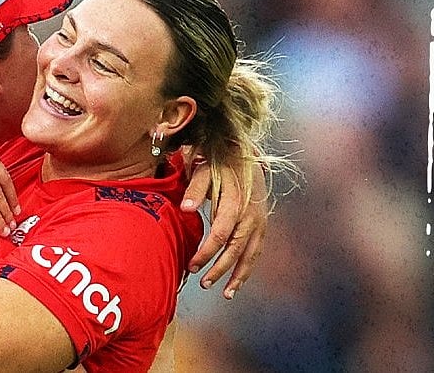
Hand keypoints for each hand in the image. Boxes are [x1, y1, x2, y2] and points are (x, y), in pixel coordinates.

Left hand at [181, 158, 267, 299]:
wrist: (244, 154)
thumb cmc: (219, 163)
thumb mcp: (204, 169)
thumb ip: (195, 189)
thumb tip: (185, 208)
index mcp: (235, 202)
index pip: (221, 235)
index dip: (206, 253)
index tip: (192, 265)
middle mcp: (251, 215)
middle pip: (236, 248)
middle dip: (220, 268)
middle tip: (203, 282)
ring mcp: (259, 220)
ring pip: (251, 253)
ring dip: (238, 275)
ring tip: (225, 293)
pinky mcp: (262, 224)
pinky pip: (256, 250)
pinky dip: (248, 266)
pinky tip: (237, 281)